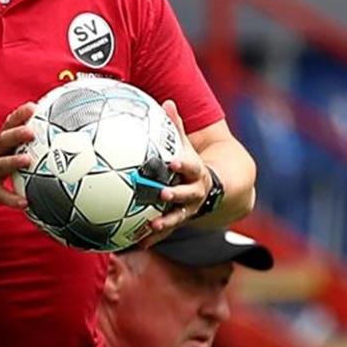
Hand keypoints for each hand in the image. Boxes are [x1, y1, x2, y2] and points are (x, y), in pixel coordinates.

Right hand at [0, 102, 35, 213]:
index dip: (19, 115)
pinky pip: (0, 195)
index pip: (7, 125)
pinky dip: (12, 199)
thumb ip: (16, 142)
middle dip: (16, 134)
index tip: (32, 107)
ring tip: (28, 160)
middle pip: (3, 140)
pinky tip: (24, 202)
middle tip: (31, 131)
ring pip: (0, 164)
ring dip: (14, 161)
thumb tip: (45, 134)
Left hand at [144, 100, 210, 238]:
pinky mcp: (178, 222)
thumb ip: (176, 127)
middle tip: (162, 193)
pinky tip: (136, 244)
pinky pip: (166, 232)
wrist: (210, 190)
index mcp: (195, 172)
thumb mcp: (186, 146)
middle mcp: (194, 193)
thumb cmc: (189, 163)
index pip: (190, 166)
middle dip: (176, 194)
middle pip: (187, 194)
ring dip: (166, 222)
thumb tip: (168, 102)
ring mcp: (188, 210)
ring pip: (178, 217)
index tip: (172, 161)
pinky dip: (152, 239)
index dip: (182, 164)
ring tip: (152, 226)